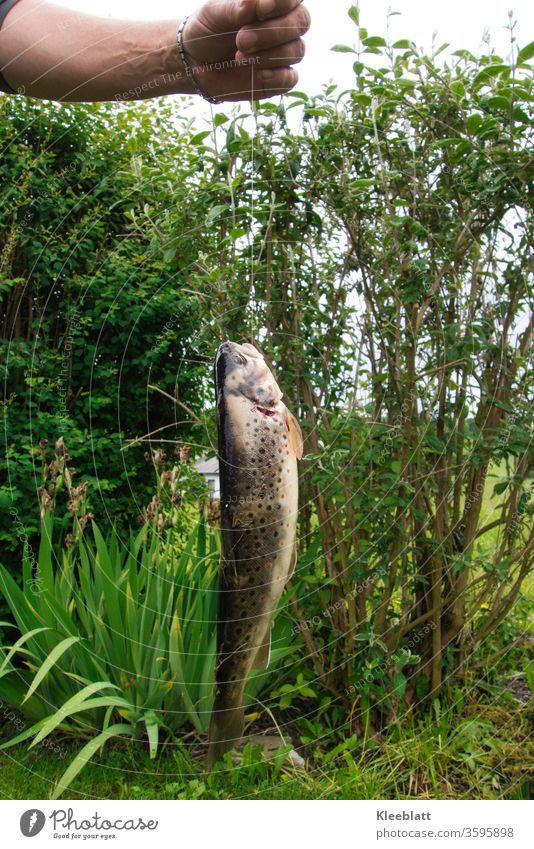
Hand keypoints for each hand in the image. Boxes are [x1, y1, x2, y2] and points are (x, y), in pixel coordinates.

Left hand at [182, 0, 309, 100]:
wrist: (196, 63)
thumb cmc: (208, 30)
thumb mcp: (214, 13)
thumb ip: (235, 7)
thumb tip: (254, 3)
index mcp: (272, 2)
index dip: (283, 1)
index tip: (261, 9)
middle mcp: (283, 25)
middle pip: (302, 21)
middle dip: (273, 31)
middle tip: (241, 40)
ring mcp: (283, 53)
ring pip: (297, 50)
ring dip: (269, 55)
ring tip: (239, 57)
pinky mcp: (279, 79)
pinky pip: (291, 78)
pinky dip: (277, 76)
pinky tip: (259, 74)